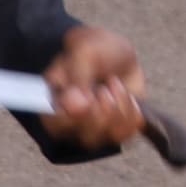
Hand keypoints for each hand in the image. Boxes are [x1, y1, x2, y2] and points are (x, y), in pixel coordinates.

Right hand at [40, 22, 147, 153]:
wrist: (115, 52)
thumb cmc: (92, 50)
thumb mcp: (84, 51)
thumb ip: (78, 76)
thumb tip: (77, 105)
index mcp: (54, 104)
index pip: (56, 123)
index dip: (75, 114)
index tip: (88, 97)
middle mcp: (72, 123)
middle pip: (86, 136)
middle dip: (101, 110)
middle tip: (103, 88)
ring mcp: (95, 130)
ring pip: (108, 136)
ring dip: (117, 107)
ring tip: (114, 85)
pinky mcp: (117, 130)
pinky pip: (127, 132)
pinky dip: (131, 111)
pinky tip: (127, 95)